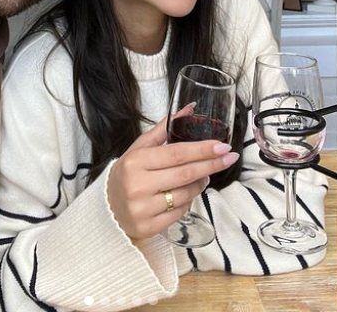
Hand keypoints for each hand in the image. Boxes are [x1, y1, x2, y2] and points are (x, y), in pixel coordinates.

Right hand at [107, 117, 238, 239]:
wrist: (107, 207)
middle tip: (229, 157)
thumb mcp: (139, 148)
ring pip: (186, 194)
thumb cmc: (127, 173)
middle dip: (211, 164)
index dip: (201, 150)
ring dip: (201, 183)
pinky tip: (188, 192)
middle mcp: (138, 184)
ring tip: (206, 175)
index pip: (176, 154)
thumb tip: (189, 109)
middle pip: (185, 174)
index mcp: (136, 161)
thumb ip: (163, 129)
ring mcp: (143, 208)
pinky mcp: (149, 227)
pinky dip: (189, 201)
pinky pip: (180, 212)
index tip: (222, 146)